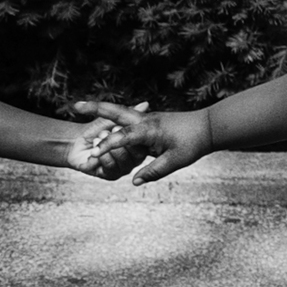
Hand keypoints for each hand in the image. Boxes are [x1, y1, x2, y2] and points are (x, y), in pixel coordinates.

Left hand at [64, 102, 145, 178]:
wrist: (75, 142)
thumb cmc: (96, 130)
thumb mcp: (113, 120)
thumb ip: (129, 113)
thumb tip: (145, 104)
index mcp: (139, 146)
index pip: (144, 144)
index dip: (131, 136)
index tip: (116, 127)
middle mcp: (134, 159)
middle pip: (137, 154)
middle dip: (118, 141)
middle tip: (105, 132)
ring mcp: (123, 168)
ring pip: (123, 160)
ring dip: (107, 148)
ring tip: (97, 139)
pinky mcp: (110, 175)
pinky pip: (110, 167)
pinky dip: (100, 156)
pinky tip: (93, 151)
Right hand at [75, 100, 211, 185]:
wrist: (211, 126)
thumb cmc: (195, 143)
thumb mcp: (176, 160)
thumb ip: (154, 171)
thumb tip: (134, 181)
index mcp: (150, 130)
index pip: (123, 137)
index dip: (108, 146)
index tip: (93, 155)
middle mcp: (146, 120)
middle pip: (116, 112)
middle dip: (95, 108)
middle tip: (75, 105)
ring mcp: (148, 118)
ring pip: (121, 111)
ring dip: (102, 109)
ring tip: (80, 106)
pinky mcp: (151, 120)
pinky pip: (128, 117)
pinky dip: (113, 115)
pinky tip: (103, 118)